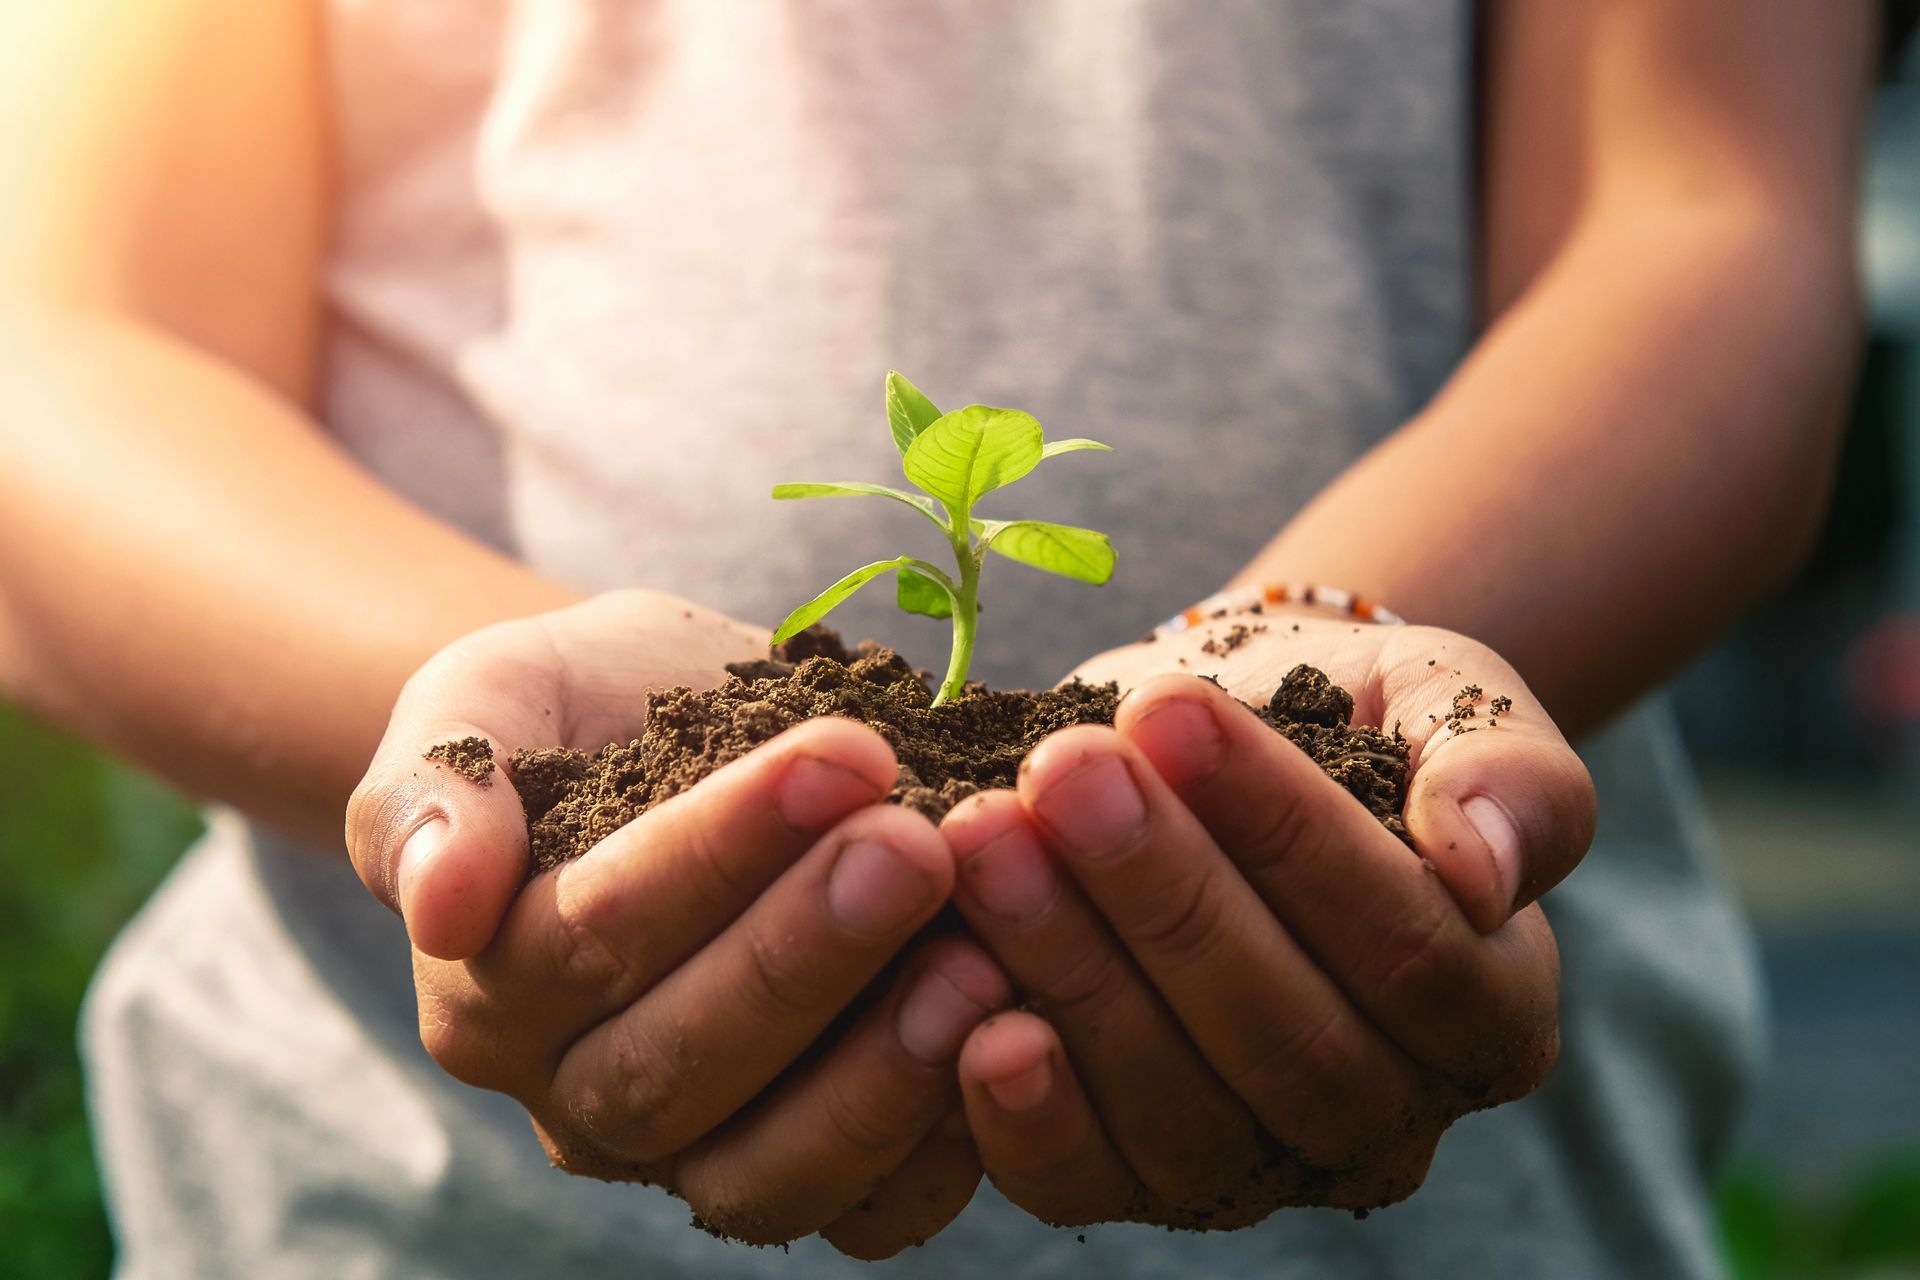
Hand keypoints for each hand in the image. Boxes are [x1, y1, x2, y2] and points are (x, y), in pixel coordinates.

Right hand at [345, 591, 1009, 1257]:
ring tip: (981, 963)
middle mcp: (580, 1095)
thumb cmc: (581, 710)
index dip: (719, 854)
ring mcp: (694, 1152)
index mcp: (494, 987)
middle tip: (920, 850)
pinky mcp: (807, 1170)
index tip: (843, 757)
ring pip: (768, 1170)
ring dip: (880, 1075)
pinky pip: (867, 1214)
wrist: (669, 735)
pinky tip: (1017, 1041)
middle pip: (678, 1065)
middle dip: (810, 956)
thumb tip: (439, 902)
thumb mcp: (490, 699)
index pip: (596, 937)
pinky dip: (942, 1149)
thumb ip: (441, 789)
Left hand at [939, 612, 1594, 1227]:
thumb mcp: (1446, 698)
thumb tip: (1486, 870)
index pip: (1408, 948)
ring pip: (1180, 1113)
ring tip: (987, 836)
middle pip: (1289, 1043)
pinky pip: (1083, 1182)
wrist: (1206, 742)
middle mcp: (1386, 1119)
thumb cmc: (1340, 714)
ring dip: (1073, 971)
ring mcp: (1257, 1165)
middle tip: (1063, 773)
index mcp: (1491, 1010)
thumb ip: (1506, 773)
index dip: (1286, 834)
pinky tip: (961, 1008)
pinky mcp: (1130, 1175)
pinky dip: (1021, 1110)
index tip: (1172, 711)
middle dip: (1163, 896)